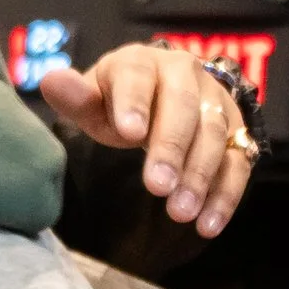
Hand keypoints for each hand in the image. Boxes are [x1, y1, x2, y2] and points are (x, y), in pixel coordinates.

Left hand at [39, 43, 254, 236]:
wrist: (164, 94)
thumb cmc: (120, 103)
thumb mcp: (95, 100)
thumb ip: (76, 98)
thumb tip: (51, 81)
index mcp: (143, 63)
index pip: (139, 78)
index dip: (135, 104)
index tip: (129, 134)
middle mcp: (186, 75)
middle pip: (184, 108)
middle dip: (171, 148)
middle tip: (158, 187)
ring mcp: (216, 102)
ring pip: (214, 135)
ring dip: (199, 175)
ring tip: (180, 213)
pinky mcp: (236, 132)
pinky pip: (237, 162)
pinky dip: (225, 195)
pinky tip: (208, 225)